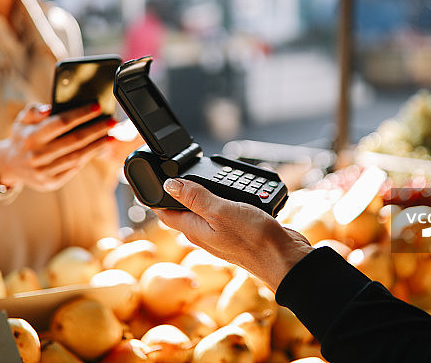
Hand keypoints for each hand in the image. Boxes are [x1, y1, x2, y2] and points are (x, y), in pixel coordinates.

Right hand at [0, 102, 114, 191]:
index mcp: (31, 137)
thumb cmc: (22, 138)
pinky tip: (100, 148)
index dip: (81, 114)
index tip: (97, 106)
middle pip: (74, 140)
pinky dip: (89, 157)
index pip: (61, 123)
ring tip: (111, 136)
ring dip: (97, 145)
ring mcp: (44, 171)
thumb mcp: (22, 120)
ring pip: (77, 156)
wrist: (10, 165)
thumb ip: (34, 110)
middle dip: (96, 130)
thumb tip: (50, 109)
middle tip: (112, 121)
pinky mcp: (51, 182)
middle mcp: (38, 155)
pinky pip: (75, 168)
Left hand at [154, 178, 312, 291]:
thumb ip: (195, 197)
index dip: (154, 196)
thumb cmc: (252, 238)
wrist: (283, 258)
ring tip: (199, 176)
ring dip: (202, 193)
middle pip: (183, 209)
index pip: (165, 212)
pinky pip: (224, 211)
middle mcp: (204, 232)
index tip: (147, 181)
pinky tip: (230, 190)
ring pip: (205, 209)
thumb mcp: (219, 211)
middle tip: (173, 172)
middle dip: (178, 192)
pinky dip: (222, 198)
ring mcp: (221, 232)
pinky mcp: (238, 230)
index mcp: (194, 229)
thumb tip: (169, 185)